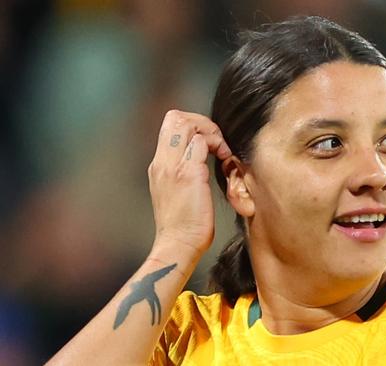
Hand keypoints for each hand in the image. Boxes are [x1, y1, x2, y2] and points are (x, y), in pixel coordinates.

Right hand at [147, 110, 231, 254]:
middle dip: (201, 121)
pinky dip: (217, 144)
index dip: (192, 124)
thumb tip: (199, 157)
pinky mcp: (189, 174)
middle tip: (216, 140)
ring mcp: (174, 167)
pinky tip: (224, 159)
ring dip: (210, 131)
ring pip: (186, 124)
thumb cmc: (182, 224)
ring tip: (220, 150)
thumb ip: (181, 171)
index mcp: (159, 165)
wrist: (178, 244)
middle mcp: (162, 162)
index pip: (169, 125)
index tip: (209, 141)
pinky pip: (201, 143)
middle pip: (174, 117)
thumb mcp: (176, 191)